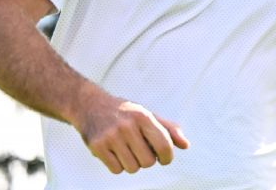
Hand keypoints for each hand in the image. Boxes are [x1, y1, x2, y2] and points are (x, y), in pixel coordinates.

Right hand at [73, 93, 188, 173]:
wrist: (90, 106)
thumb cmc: (125, 113)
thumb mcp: (148, 115)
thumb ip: (169, 129)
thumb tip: (186, 145)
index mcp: (143, 116)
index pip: (163, 145)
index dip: (167, 157)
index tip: (164, 159)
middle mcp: (127, 126)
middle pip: (148, 161)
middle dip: (148, 161)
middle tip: (141, 152)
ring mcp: (110, 136)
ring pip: (132, 168)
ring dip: (132, 164)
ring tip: (127, 151)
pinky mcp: (97, 147)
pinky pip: (116, 170)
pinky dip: (118, 166)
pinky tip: (115, 153)